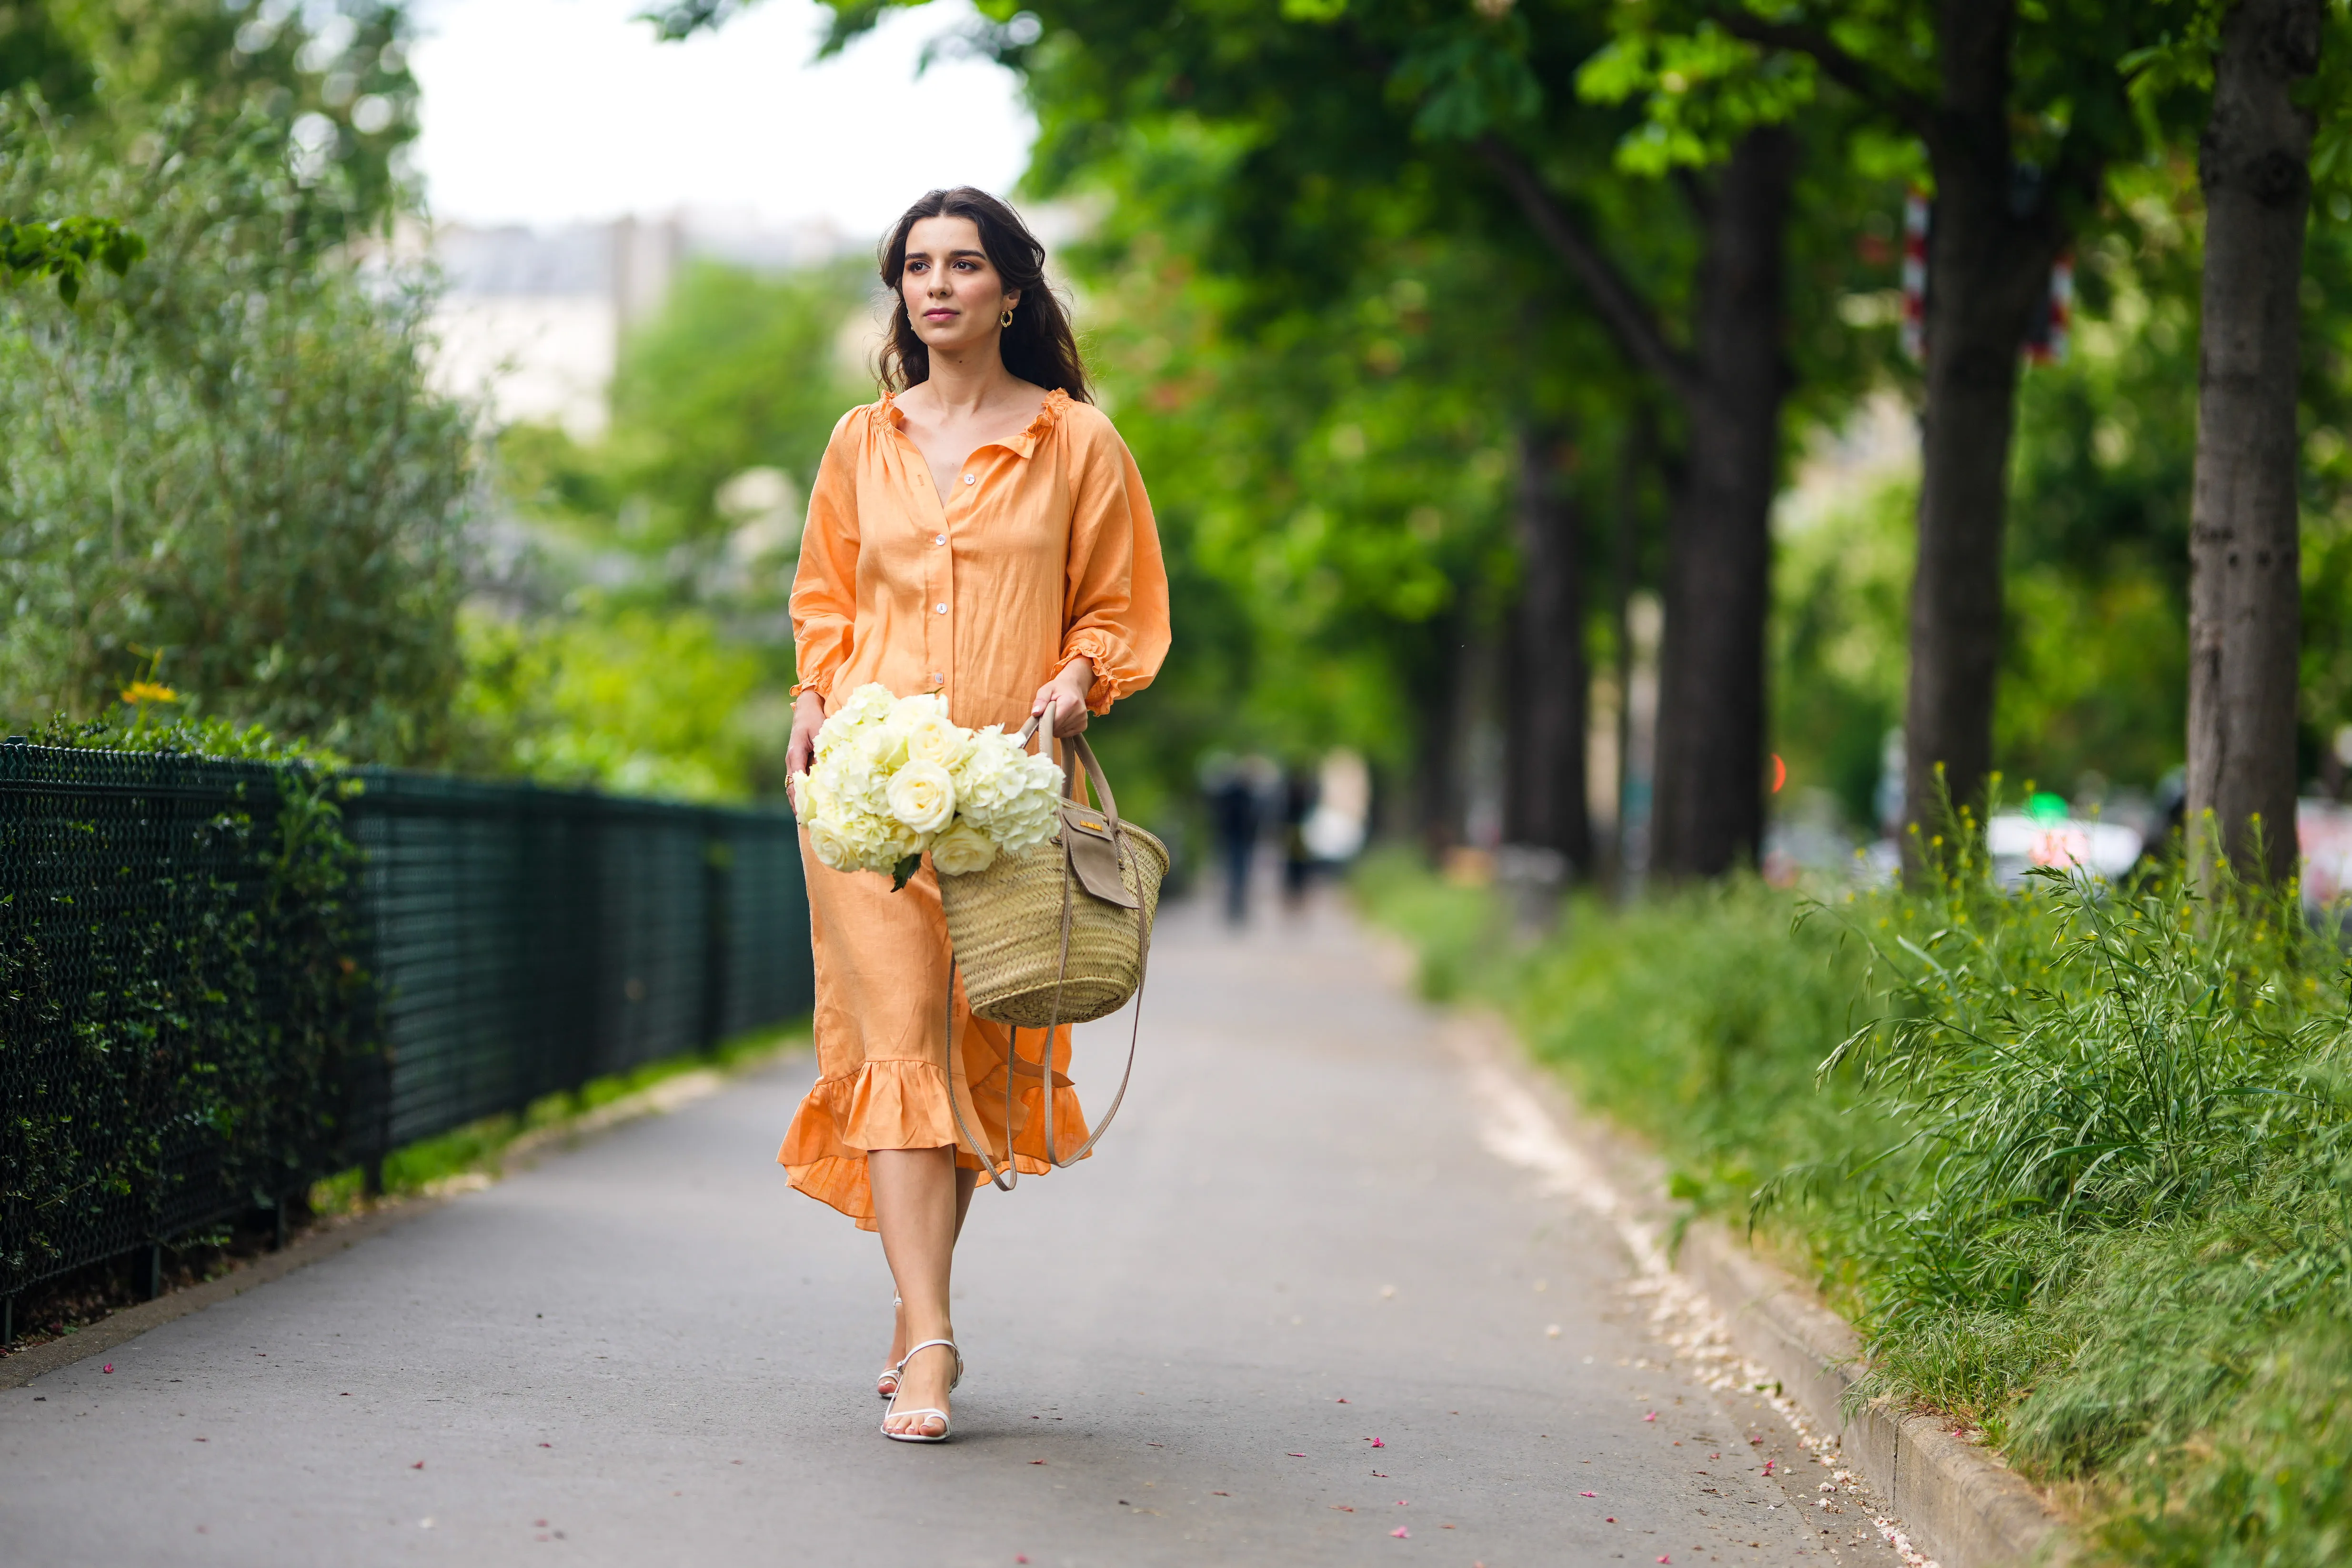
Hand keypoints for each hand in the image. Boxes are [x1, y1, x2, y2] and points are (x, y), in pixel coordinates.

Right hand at [785, 689, 826, 809]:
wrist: (807, 708)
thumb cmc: (814, 718)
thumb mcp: (819, 731)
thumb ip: (822, 749)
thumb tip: (826, 769)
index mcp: (795, 754)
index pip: (796, 780)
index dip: (800, 797)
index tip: (805, 811)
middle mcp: (792, 761)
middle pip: (793, 788)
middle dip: (799, 805)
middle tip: (807, 822)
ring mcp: (795, 763)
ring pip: (795, 787)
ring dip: (801, 801)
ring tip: (808, 820)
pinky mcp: (800, 763)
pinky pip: (800, 781)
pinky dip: (804, 793)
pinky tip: (811, 805)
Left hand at [1031, 658, 1093, 738]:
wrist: (1074, 687)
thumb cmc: (1058, 688)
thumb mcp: (1046, 689)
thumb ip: (1040, 700)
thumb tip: (1035, 713)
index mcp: (1070, 702)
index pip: (1054, 721)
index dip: (1043, 720)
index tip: (1041, 715)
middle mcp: (1079, 712)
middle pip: (1056, 728)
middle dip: (1049, 723)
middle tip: (1049, 712)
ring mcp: (1082, 720)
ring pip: (1060, 732)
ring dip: (1055, 726)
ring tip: (1057, 714)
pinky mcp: (1083, 726)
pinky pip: (1066, 734)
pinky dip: (1061, 729)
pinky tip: (1062, 719)